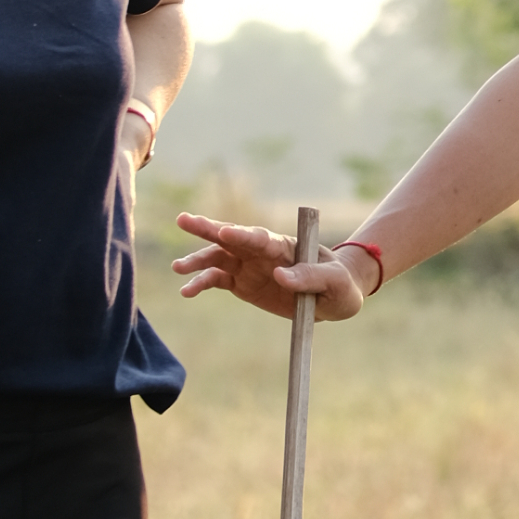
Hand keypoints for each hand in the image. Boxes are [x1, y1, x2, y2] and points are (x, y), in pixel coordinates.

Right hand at [172, 213, 368, 321]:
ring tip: (177, 268)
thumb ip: (311, 277)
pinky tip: (187, 290)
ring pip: (218, 257)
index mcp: (286, 246)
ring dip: (197, 260)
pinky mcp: (242, 283)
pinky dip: (200, 283)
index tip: (225, 232)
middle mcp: (262, 252)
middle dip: (208, 229)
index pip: (261, 238)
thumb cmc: (340, 285)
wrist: (334, 299)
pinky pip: (217, 280)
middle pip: (232, 237)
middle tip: (183, 220)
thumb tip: (281, 275)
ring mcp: (249, 266)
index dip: (243, 235)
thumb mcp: (335, 282)